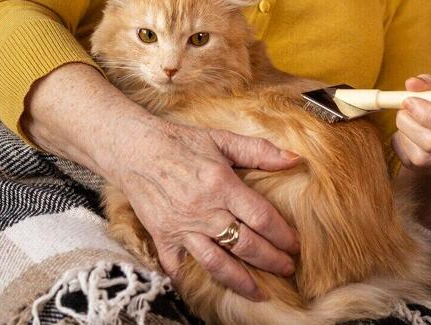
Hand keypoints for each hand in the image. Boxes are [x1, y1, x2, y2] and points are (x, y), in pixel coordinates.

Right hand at [118, 120, 301, 300]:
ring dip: (241, 281)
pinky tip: (209, 288)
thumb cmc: (181, 142)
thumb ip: (260, 151)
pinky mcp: (163, 237)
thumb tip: (294, 159)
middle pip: (245, 245)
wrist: (135, 149)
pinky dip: (192, 279)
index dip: (283, 235)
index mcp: (222, 184)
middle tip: (287, 268)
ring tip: (259, 292)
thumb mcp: (222, 139)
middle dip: (271, 260)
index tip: (295, 245)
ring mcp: (182, 227)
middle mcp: (204, 210)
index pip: (261, 218)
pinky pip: (178, 266)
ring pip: (217, 263)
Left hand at [392, 74, 430, 174]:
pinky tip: (407, 133)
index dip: (426, 113)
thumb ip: (429, 83)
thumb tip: (411, 84)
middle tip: (402, 111)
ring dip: (405, 135)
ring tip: (405, 120)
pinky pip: (413, 163)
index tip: (408, 101)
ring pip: (422, 157)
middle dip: (410, 124)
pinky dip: (403, 145)